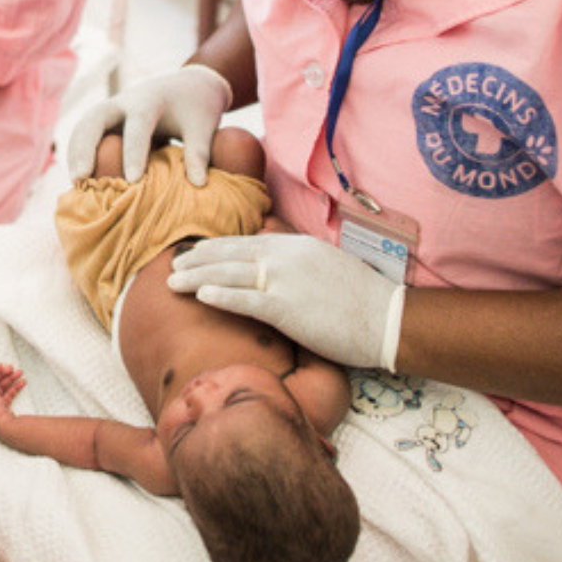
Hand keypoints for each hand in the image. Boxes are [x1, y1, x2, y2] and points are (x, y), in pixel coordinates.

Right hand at [63, 65, 231, 184]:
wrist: (190, 84)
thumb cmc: (198, 108)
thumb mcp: (203, 127)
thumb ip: (199, 152)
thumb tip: (199, 184)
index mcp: (151, 100)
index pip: (138, 125)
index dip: (134, 153)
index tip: (132, 181)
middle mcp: (125, 100)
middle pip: (96, 118)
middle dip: (86, 147)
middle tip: (81, 178)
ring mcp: (112, 108)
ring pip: (85, 125)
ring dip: (76, 151)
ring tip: (76, 182)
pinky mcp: (108, 118)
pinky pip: (86, 132)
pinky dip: (78, 151)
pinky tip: (79, 177)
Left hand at [166, 233, 407, 370]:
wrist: (388, 319)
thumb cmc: (362, 300)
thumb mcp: (327, 266)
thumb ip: (297, 262)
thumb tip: (273, 266)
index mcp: (297, 245)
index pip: (246, 242)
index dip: (217, 248)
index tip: (196, 253)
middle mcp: (288, 256)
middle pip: (232, 254)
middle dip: (199, 259)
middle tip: (174, 265)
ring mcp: (287, 280)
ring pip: (231, 273)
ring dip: (198, 277)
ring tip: (173, 282)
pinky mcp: (289, 308)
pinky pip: (246, 299)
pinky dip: (221, 295)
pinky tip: (201, 295)